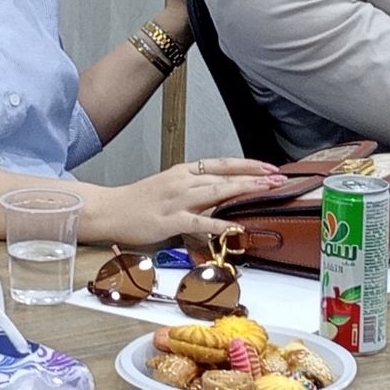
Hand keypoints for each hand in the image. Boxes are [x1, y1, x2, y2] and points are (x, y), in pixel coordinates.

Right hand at [105, 158, 286, 242]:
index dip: (247, 165)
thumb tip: (218, 195)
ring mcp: (177, 200)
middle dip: (255, 177)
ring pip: (217, 191)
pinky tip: (236, 225)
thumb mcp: (168, 188)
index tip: (269, 167)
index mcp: (183, 172)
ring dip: (245, 190)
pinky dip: (220, 222)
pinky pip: (200, 220)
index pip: (222, 164)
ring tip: (267, 190)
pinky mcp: (170, 220)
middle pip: (225, 175)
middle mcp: (183, 181)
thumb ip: (193, 190)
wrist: (109, 209)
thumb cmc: (137, 202)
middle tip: (279, 178)